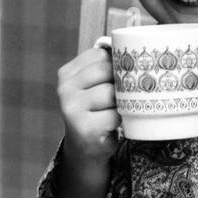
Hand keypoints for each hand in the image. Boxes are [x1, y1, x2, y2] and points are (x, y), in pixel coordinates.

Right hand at [56, 45, 118, 166]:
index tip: (120, 78)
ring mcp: (72, 109)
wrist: (85, 149)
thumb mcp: (93, 87)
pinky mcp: (84, 129)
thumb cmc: (96, 113)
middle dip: (120, 83)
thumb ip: (104, 68)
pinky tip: (113, 125)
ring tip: (116, 111)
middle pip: (106, 71)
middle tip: (121, 96)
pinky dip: (120, 120)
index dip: (116, 65)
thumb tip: (132, 48)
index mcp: (67, 74)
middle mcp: (65, 89)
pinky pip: (114, 116)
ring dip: (121, 103)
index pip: (99, 56)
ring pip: (111, 94)